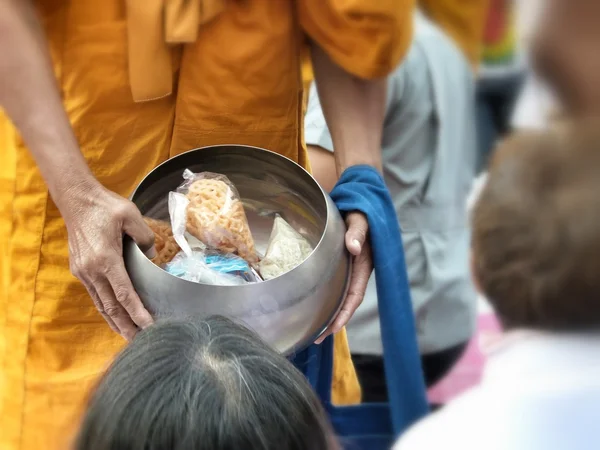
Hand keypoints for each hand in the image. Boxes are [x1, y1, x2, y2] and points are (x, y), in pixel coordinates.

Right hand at [62, 183, 155, 340]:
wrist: (76, 198)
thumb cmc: (105, 205)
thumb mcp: (131, 216)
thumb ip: (145, 238)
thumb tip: (153, 257)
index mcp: (106, 259)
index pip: (125, 294)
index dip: (137, 313)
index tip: (149, 327)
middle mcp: (92, 270)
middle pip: (111, 306)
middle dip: (127, 326)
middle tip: (141, 342)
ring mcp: (83, 271)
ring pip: (101, 304)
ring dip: (115, 321)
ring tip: (129, 336)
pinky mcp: (79, 269)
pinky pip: (95, 295)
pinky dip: (106, 308)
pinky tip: (114, 316)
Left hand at [316, 212, 371, 343]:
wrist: (358, 204)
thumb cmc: (360, 212)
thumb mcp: (360, 220)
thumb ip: (357, 232)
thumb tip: (354, 247)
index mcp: (363, 265)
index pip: (355, 295)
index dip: (345, 313)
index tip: (333, 328)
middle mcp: (357, 271)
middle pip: (346, 302)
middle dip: (334, 322)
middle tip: (316, 338)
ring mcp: (349, 270)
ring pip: (340, 297)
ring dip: (330, 314)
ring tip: (313, 330)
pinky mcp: (342, 266)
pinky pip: (335, 288)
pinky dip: (327, 300)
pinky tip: (314, 307)